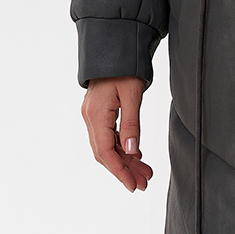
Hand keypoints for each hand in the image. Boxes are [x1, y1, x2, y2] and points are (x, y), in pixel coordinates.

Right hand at [81, 76, 152, 191]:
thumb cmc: (124, 67)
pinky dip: (122, 147)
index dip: (119, 171)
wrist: (115, 48)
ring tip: (144, 172)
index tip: (133, 185)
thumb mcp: (132, 95)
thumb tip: (132, 150)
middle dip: (124, 170)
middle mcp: (90, 117)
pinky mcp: (98, 112)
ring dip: (125, 160)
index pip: (105, 151)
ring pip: (107, 146)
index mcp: (96, 114)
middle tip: (143, 183)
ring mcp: (93, 115)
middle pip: (105, 152)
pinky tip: (135, 154)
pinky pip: (108, 136)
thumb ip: (132, 124)